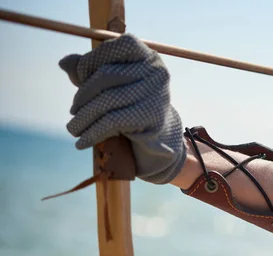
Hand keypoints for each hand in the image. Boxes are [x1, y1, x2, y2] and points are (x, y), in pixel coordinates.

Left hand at [59, 33, 185, 184]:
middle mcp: (155, 70)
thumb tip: (64, 63)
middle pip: (106, 76)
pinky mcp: (152, 117)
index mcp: (146, 54)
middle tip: (73, 111)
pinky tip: (82, 142)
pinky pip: (113, 121)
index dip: (89, 62)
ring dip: (84, 118)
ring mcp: (156, 93)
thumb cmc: (132, 102)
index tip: (79, 80)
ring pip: (107, 101)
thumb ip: (90, 70)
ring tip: (73, 129)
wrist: (159, 133)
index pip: (111, 48)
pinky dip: (93, 132)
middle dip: (83, 95)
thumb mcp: (112, 82)